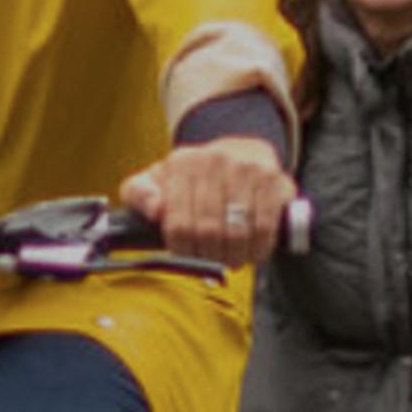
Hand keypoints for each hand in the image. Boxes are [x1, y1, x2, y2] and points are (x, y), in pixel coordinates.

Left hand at [118, 136, 295, 267]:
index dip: (183, 250)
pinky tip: (253, 251)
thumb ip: (140, 193)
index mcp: (182, 163)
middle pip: (208, 231)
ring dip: (235, 255)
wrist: (242, 150)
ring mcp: (245, 169)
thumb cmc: (196, 175)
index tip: (189, 255)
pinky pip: (264, 227)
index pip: (177, 224)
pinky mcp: (272, 180)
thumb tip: (154, 211)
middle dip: (210, 256)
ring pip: (237, 232)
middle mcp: (214, 161)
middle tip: (214, 261)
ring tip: (233, 258)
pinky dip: (258, 248)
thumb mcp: (158, 179)